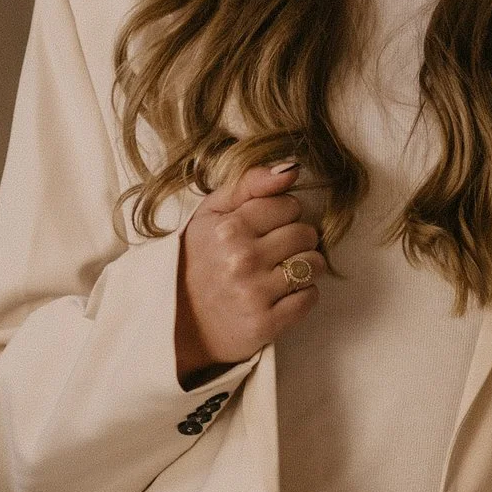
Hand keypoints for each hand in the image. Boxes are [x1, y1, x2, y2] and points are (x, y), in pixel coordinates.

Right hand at [175, 161, 326, 381]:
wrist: (176, 324)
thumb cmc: (197, 263)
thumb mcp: (209, 215)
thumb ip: (248, 184)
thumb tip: (292, 167)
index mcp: (227, 228)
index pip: (289, 205)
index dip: (282, 215)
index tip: (267, 228)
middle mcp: (241, 259)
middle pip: (306, 233)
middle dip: (296, 240)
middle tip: (275, 252)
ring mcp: (254, 294)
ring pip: (314, 265)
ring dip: (304, 268)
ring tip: (281, 273)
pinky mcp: (266, 325)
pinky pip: (310, 297)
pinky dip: (302, 296)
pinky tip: (281, 295)